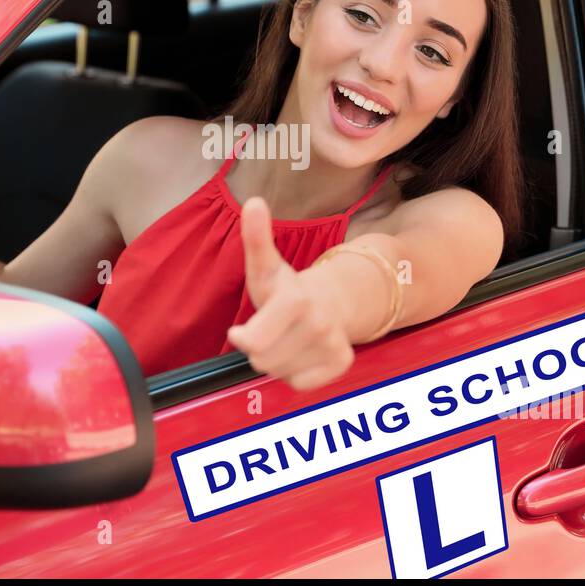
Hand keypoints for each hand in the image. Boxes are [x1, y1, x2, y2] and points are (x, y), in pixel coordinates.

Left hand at [227, 196, 354, 391]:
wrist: (333, 299)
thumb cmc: (289, 287)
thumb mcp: (266, 264)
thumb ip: (256, 237)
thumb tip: (253, 201)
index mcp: (296, 299)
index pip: (253, 344)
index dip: (242, 339)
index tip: (242, 329)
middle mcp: (319, 323)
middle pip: (264, 361)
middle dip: (259, 350)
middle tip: (270, 330)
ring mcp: (334, 344)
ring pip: (281, 373)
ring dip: (277, 361)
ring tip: (285, 339)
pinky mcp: (342, 362)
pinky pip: (300, 384)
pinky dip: (295, 373)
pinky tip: (301, 352)